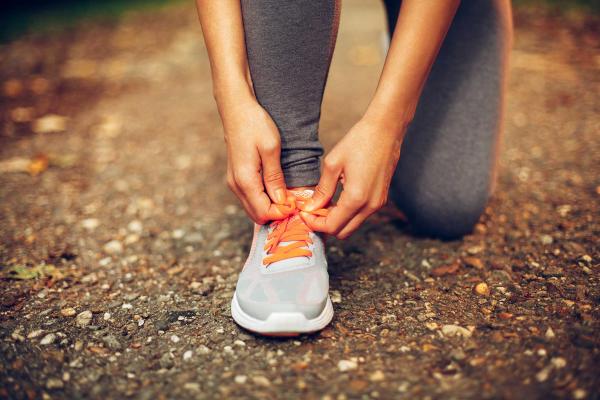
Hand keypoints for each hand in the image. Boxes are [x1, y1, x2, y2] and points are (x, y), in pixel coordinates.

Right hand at [219, 96, 288, 223]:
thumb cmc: (255, 124)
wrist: (236, 108)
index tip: (297, 204)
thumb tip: (282, 201)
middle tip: (295, 203)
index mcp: (245, 180)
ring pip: (253, 208)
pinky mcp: (236, 177)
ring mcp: (234, 182)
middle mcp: (236, 185)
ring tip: (289, 196)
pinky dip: (264, 200)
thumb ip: (275, 178)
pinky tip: (278, 189)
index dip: (282, 213)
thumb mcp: (271, 148)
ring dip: (271, 207)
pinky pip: (251, 198)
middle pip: (257, 215)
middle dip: (277, 213)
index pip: (263, 212)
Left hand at [301, 117, 403, 237]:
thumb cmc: (359, 142)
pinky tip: (336, 198)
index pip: (332, 226)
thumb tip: (310, 207)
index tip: (303, 213)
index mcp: (356, 198)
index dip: (314, 223)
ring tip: (322, 203)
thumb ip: (322, 190)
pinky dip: (347, 213)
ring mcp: (378, 204)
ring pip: (352, 225)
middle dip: (325, 225)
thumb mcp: (333, 164)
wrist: (385, 130)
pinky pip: (360, 215)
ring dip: (336, 220)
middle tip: (311, 210)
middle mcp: (370, 206)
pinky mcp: (381, 199)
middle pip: (343, 232)